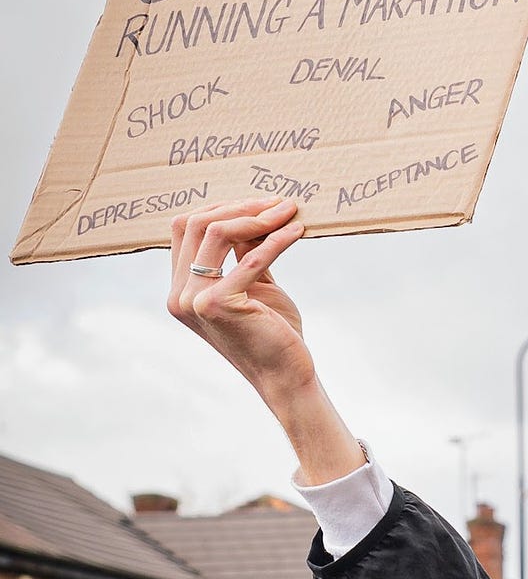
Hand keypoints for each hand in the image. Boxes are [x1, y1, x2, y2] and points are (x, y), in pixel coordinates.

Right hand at [167, 198, 311, 402]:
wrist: (285, 375)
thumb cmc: (273, 332)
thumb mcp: (255, 282)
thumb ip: (244, 249)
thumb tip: (251, 208)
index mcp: (181, 287)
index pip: (187, 229)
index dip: (222, 208)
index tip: (260, 203)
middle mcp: (179, 294)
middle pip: (196, 224)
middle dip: (241, 207)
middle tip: (278, 202)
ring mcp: (193, 300)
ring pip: (215, 233)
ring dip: (257, 217)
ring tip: (289, 212)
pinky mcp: (217, 305)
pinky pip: (248, 258)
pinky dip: (276, 240)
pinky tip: (297, 231)